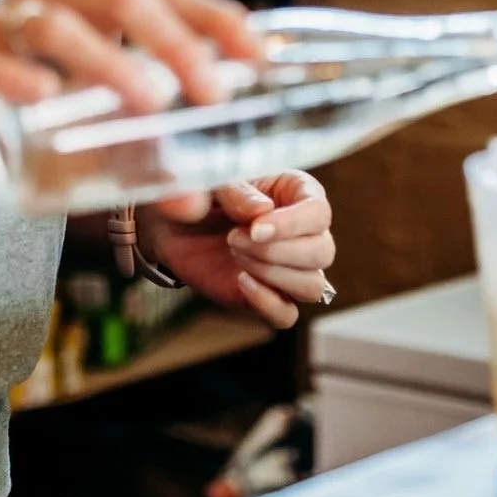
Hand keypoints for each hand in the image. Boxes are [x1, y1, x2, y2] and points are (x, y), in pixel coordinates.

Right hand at [0, 0, 261, 153]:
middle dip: (174, 44)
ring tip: (148, 102)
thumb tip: (197, 199)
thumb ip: (141, 144)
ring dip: (108, 62)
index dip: (216, 19)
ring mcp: (5, 21)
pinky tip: (45, 94)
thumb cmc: (29, 91)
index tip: (258, 55)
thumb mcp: (89, 108)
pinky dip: (19, 76)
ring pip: (59, 25)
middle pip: (123, 0)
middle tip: (212, 93)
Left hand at [141, 172, 334, 329]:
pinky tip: (240, 281)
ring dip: (271, 273)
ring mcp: (290, 267)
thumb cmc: (202, 193)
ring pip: (312, 286)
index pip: (320, 213)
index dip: (292, 224)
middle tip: (233, 238)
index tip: (256, 229)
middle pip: (322, 252)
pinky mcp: (270, 296)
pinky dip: (267, 303)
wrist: (175, 223)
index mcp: (297, 193)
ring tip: (234, 253)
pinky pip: (288, 315)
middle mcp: (303, 232)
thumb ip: (236, 191)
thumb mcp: (214, 181)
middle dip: (275, 251)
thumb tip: (262, 212)